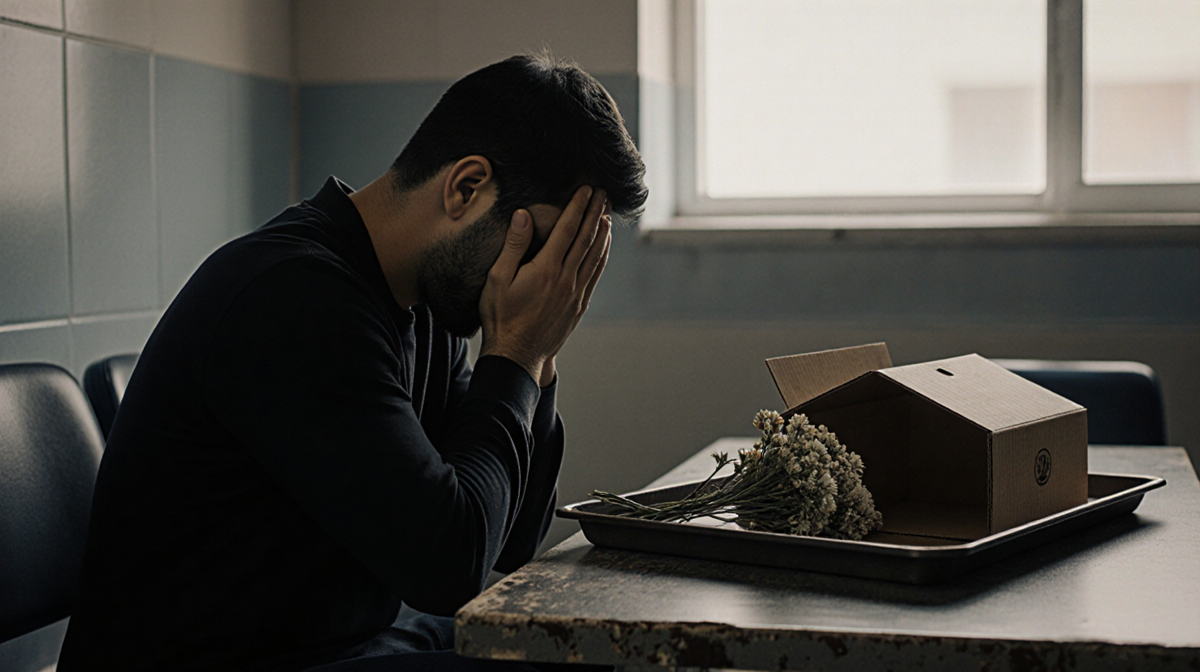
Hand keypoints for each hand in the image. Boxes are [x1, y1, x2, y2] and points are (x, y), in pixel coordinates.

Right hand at [479, 186, 611, 383]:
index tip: (585, 189)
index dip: (577, 207)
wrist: (517, 355)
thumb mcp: (497, 280)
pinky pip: (596, 274)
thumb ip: (513, 246)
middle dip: (595, 212)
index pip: (566, 230)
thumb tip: (523, 216)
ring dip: (603, 231)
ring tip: (607, 212)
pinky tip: (605, 244)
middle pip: (586, 238)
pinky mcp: (579, 305)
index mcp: (545, 269)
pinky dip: (603, 255)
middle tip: (603, 192)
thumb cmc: (501, 317)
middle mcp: (566, 279)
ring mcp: (575, 293)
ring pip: (595, 255)